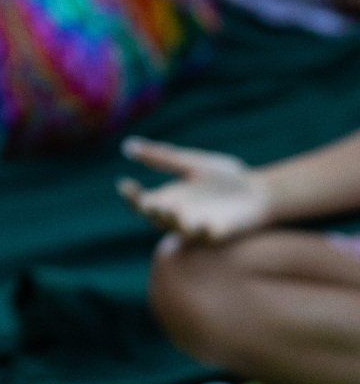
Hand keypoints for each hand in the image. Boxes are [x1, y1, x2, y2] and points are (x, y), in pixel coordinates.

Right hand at [119, 139, 273, 243]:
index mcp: (170, 198)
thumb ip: (161, 157)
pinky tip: (202, 223)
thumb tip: (126, 146)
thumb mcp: (190, 162)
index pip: (143, 202)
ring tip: (166, 208)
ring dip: (172, 221)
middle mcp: (180, 215)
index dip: (131, 197)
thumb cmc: (224, 178)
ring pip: (179, 229)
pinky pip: (210, 237)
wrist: (259, 191)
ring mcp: (199, 226)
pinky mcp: (222, 233)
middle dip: (149, 211)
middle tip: (146, 201)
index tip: (124, 184)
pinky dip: (205, 232)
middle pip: (156, 219)